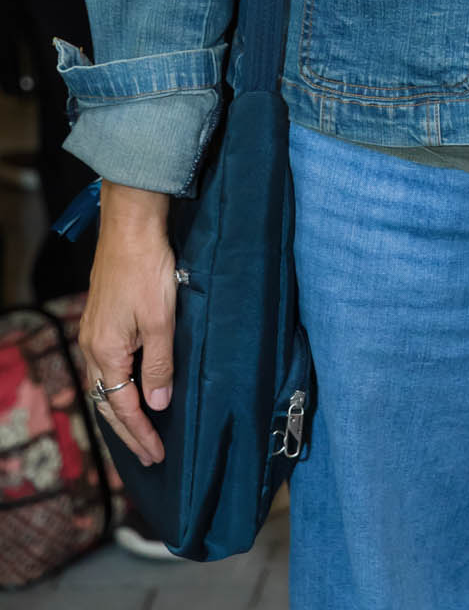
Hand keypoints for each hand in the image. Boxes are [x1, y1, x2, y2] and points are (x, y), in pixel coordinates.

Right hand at [78, 183, 175, 467]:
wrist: (130, 227)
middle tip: (148, 455)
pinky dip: (120, 387)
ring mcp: (94, 332)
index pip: (122, 407)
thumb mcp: (161, 321)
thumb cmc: (148, 270)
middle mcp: (93, 346)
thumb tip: (158, 405)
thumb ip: (159, 366)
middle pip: (108, 402)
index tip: (157, 455)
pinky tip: (133, 388)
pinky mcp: (102, 319)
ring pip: (106, 384)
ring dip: (123, 410)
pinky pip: (108, 366)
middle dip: (129, 431)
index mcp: (106, 352)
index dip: (141, 433)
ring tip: (141, 431)